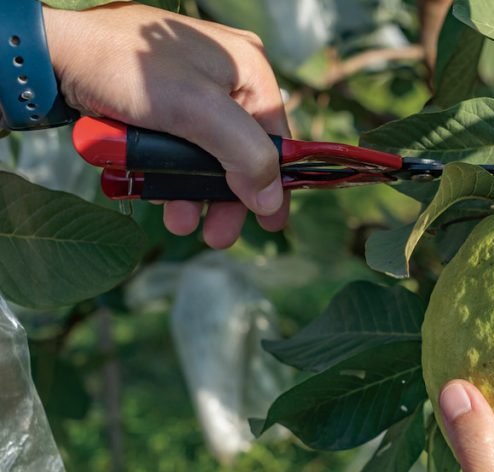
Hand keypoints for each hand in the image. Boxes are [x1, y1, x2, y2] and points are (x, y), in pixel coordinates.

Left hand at [42, 2, 289, 247]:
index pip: (276, 137)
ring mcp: (195, 94)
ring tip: (179, 223)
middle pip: (242, 154)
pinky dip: (170, 176)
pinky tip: (158, 195)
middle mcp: (228, 81)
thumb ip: (245, 155)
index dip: (273, 183)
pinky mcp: (164, 106)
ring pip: (208, 157)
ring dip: (194, 195)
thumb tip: (271, 200)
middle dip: (226, 198)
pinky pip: (179, 149)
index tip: (269, 224)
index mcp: (249, 70)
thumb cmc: (129, 67)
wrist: (56, 51)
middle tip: (217, 236)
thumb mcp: (198, 111)